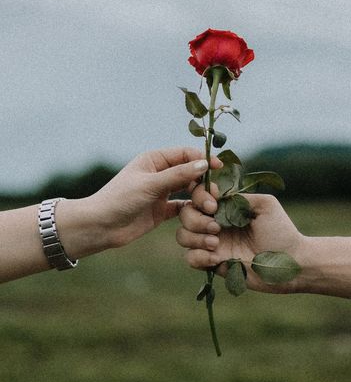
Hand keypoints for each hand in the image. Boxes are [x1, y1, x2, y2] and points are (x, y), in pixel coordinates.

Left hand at [84, 147, 221, 248]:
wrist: (99, 227)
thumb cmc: (120, 199)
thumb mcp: (150, 184)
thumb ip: (178, 175)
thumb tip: (204, 164)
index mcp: (154, 160)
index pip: (185, 154)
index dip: (203, 159)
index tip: (219, 168)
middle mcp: (159, 174)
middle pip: (190, 173)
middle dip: (204, 183)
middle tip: (213, 197)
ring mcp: (161, 192)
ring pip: (189, 191)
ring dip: (200, 198)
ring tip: (209, 209)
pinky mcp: (161, 211)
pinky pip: (183, 208)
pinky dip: (193, 211)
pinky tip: (202, 217)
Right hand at [177, 185, 306, 292]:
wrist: (290, 264)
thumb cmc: (281, 232)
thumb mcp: (265, 204)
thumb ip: (239, 196)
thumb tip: (215, 197)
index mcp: (226, 207)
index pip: (199, 195)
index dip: (199, 197)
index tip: (213, 205)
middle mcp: (215, 223)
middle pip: (185, 214)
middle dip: (196, 220)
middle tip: (217, 227)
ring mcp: (212, 244)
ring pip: (183, 236)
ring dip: (196, 238)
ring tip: (217, 244)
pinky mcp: (213, 264)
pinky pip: (190, 258)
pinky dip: (198, 257)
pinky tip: (217, 259)